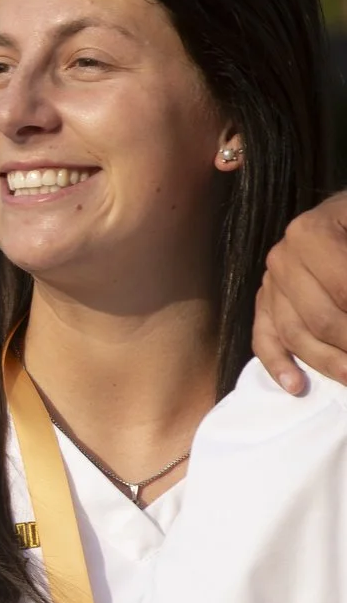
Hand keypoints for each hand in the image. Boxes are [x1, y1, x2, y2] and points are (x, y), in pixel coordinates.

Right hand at [252, 191, 346, 394]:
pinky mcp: (265, 301)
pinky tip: (296, 386)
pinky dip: (277, 364)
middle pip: (321, 319)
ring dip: (328, 363)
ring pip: (295, 334)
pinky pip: (264, 337)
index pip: (344, 292)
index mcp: (310, 234)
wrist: (345, 216)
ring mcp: (270, 281)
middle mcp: (282, 257)